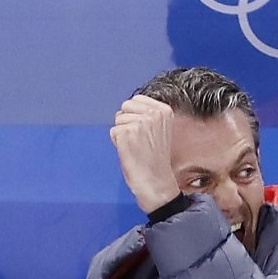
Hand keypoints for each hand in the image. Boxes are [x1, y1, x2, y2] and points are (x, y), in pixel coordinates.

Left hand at [110, 95, 181, 213]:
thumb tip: (127, 108)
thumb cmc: (154, 158)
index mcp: (164, 110)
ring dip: (122, 133)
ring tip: (134, 146)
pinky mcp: (127, 133)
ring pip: (118, 119)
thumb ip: (147, 115)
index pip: (136, 99)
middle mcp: (153, 114)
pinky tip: (129, 151)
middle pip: (125, 107)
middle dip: (126, 122)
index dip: (133, 114)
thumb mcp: (159, 129)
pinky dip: (117, 142)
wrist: (154, 179)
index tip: (141, 130)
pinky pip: (113, 131)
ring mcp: (140, 122)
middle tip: (137, 139)